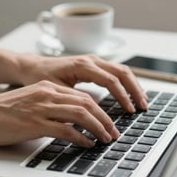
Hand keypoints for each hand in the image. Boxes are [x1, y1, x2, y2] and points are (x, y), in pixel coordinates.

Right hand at [0, 80, 119, 147]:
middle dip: (105, 119)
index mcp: (47, 88)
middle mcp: (47, 94)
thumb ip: (50, 105)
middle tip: (113, 131)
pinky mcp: (35, 123)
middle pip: (86, 103)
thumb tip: (70, 119)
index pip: (81, 96)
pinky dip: (81, 138)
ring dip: (98, 127)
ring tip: (106, 138)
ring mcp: (41, 108)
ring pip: (81, 114)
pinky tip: (87, 144)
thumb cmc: (1, 112)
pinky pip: (66, 130)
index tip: (107, 121)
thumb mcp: (29, 101)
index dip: (99, 109)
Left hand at [16, 53, 147, 111]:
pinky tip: (130, 94)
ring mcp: (94, 61)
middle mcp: (91, 60)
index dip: (123, 97)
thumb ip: (74, 100)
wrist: (33, 66)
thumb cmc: (41, 77)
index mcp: (83, 65)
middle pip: (123, 72)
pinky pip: (115, 72)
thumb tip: (92, 116)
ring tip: (142, 102)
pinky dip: (126, 83)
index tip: (130, 111)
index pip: (111, 80)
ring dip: (133, 86)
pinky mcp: (93, 65)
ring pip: (122, 70)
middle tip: (143, 107)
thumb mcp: (56, 91)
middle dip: (135, 90)